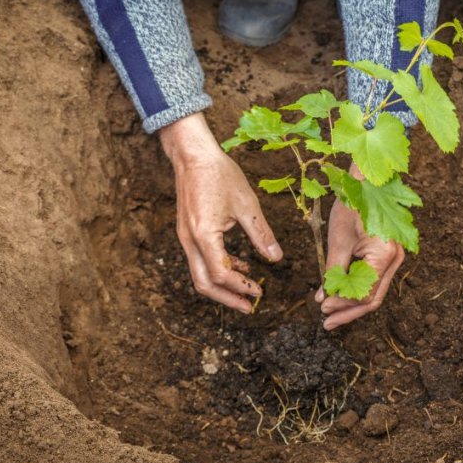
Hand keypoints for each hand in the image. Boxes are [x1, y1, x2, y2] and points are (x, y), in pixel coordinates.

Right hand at [159, 113, 282, 313]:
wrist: (193, 155)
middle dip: (227, 298)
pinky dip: (217, 269)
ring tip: (246, 292)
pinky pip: (200, 260)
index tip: (260, 292)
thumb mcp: (247, 205)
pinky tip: (239, 266)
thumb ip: (261, 234)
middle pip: (204, 283)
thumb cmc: (219, 174)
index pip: (221, 274)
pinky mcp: (187, 232)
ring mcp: (185, 237)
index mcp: (204, 235)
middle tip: (249, 307)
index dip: (241, 287)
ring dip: (222, 287)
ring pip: (199, 274)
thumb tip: (277, 259)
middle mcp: (190, 241)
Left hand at [315, 165, 404, 329]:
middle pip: (373, 299)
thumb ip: (332, 272)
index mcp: (385, 256)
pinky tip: (341, 296)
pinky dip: (357, 290)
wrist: (366, 182)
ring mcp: (395, 258)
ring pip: (375, 292)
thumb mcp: (338, 240)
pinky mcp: (388, 255)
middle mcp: (396, 260)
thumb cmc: (352, 205)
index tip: (323, 309)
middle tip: (327, 323)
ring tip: (331, 314)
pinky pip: (374, 280)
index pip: (365, 295)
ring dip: (352, 304)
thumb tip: (324, 298)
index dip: (343, 306)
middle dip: (348, 312)